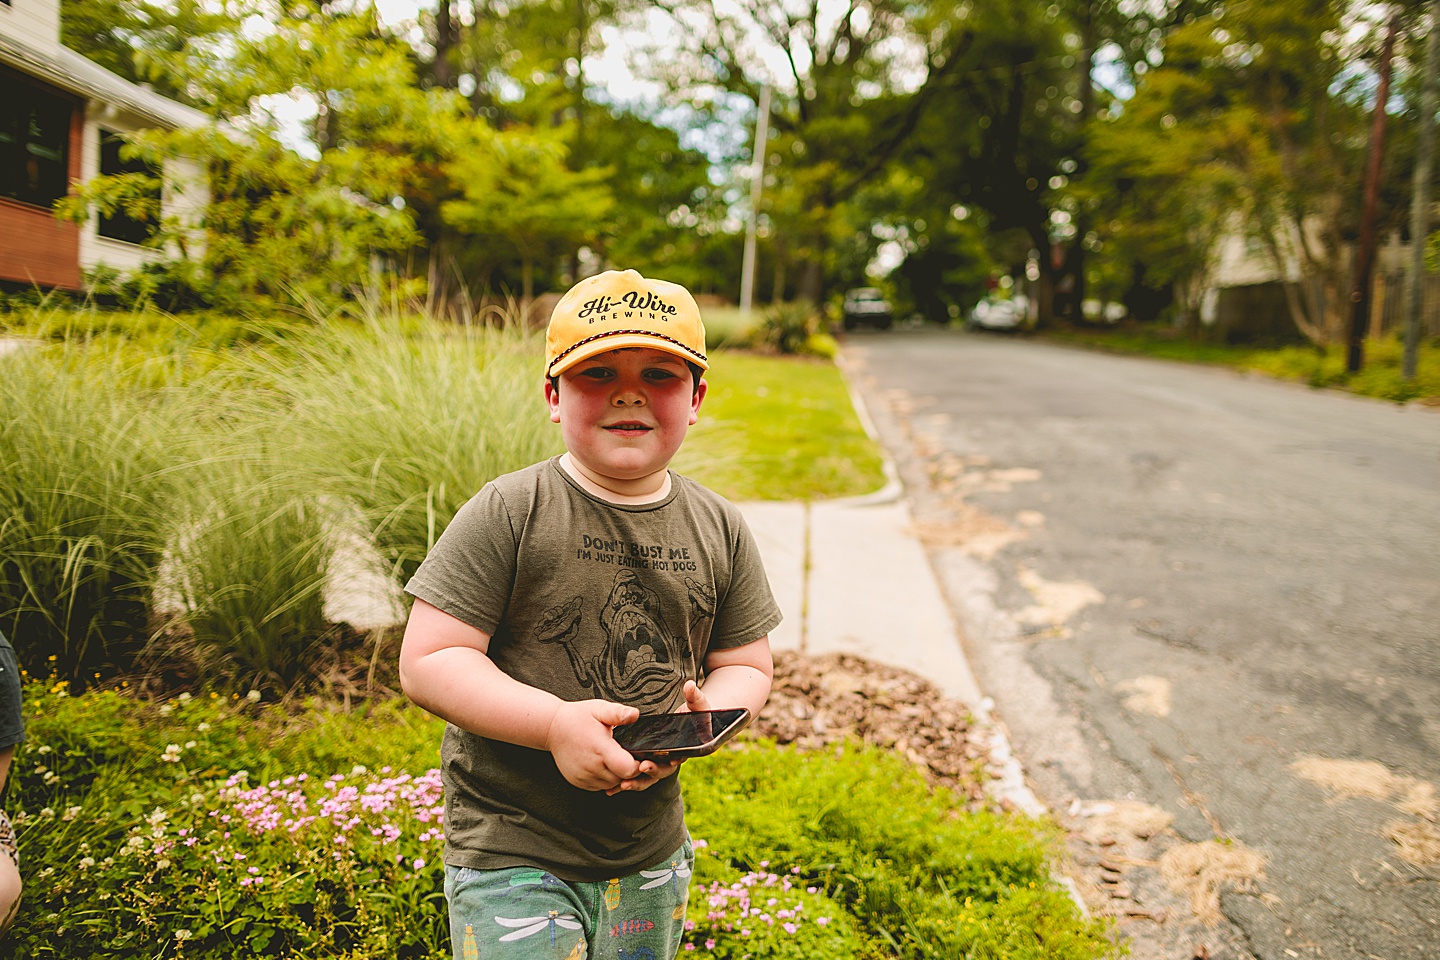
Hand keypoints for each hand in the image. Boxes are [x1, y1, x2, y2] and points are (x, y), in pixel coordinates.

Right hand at [546, 699, 641, 791]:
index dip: (637, 765)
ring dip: (616, 775)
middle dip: (628, 770)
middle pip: (622, 779)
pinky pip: (599, 786)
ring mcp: (584, 776)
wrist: (552, 728)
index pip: (628, 769)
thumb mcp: (599, 709)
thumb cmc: (577, 717)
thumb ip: (618, 713)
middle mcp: (592, 766)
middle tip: (626, 754)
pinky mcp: (579, 782)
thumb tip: (635, 714)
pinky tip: (603, 764)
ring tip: (614, 758)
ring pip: (611, 784)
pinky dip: (605, 779)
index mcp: (600, 748)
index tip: (636, 755)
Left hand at [605, 680, 710, 795]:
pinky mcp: (652, 760)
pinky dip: (628, 781)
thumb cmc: (698, 712)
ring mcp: (662, 761)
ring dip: (636, 783)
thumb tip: (689, 686)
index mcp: (686, 748)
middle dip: (649, 773)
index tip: (651, 763)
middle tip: (637, 769)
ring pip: (649, 777)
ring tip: (621, 785)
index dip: (664, 763)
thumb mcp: (698, 702)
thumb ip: (695, 696)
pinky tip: (612, 789)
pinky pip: (639, 775)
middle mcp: (674, 758)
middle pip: (661, 771)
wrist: (696, 720)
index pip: (675, 758)